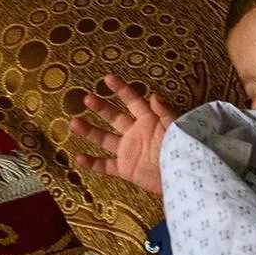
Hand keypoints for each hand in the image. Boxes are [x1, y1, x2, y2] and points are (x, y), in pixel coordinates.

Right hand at [70, 74, 177, 195]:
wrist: (181, 176)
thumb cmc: (181, 149)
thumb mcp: (175, 127)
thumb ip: (164, 112)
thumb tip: (153, 95)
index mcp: (148, 120)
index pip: (132, 100)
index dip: (120, 89)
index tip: (107, 78)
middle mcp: (135, 133)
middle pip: (114, 117)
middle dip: (100, 107)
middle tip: (87, 98)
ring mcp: (128, 150)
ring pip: (104, 138)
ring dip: (89, 131)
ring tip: (74, 122)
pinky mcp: (125, 168)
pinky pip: (105, 165)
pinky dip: (92, 163)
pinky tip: (78, 157)